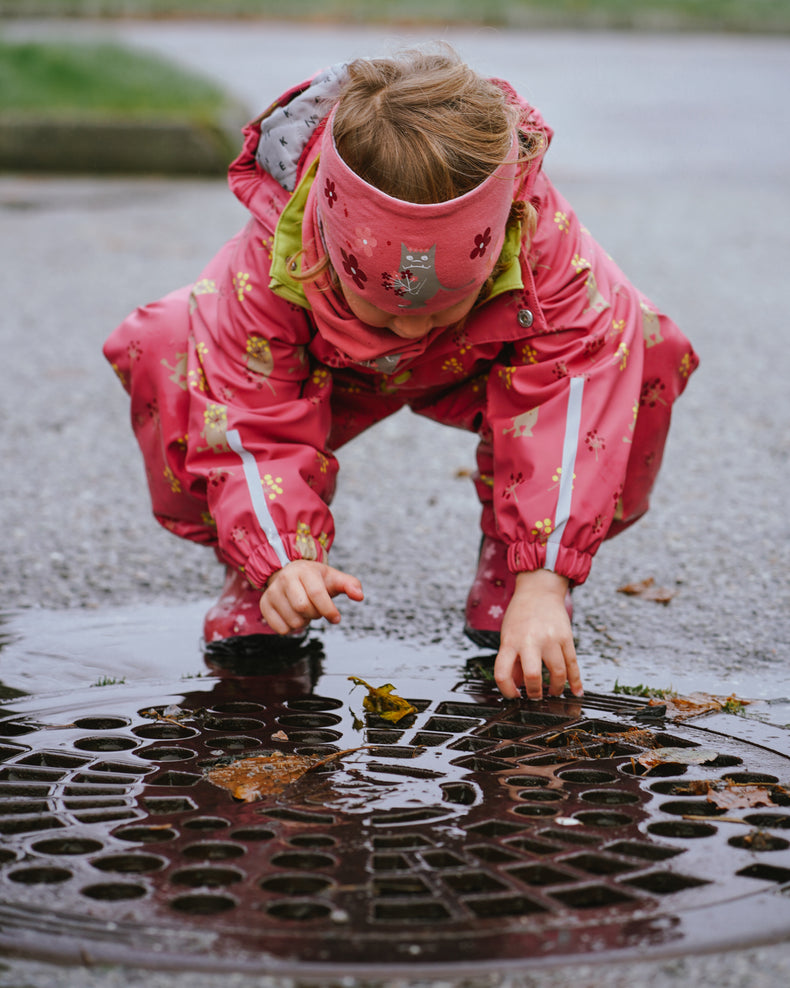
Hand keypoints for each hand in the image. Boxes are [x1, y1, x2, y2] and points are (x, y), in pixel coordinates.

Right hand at [260, 560, 363, 633]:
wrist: (289, 573)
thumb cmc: (316, 579)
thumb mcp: (334, 578)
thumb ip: (350, 584)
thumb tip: (360, 596)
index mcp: (304, 571)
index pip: (317, 594)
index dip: (329, 610)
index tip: (336, 618)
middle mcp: (285, 579)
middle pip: (303, 608)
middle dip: (316, 614)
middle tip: (317, 610)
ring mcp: (272, 592)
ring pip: (293, 621)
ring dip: (305, 622)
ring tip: (305, 611)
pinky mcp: (265, 605)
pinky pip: (281, 629)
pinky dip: (292, 628)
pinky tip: (294, 616)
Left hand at [494, 569, 582, 700]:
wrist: (539, 590)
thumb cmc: (520, 614)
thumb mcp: (508, 635)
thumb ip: (511, 661)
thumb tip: (516, 685)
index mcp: (510, 641)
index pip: (502, 673)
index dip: (507, 691)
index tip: (514, 696)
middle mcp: (530, 641)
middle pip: (533, 676)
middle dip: (535, 693)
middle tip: (536, 697)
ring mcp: (550, 639)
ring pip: (557, 673)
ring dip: (556, 689)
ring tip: (553, 693)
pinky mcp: (566, 638)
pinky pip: (573, 664)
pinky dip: (576, 681)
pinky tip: (576, 691)